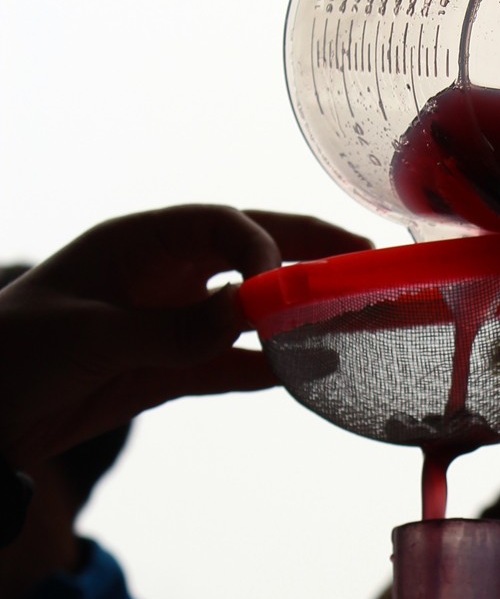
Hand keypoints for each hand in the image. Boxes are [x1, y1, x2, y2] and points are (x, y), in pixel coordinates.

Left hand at [0, 205, 369, 466]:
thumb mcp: (88, 337)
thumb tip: (247, 319)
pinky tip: (314, 372)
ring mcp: (171, 323)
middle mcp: (164, 275)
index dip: (263, 246)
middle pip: (250, 254)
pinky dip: (273, 368)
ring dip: (301, 316)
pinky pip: (234, 363)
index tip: (284, 287)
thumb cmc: (14, 352)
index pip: (222, 227)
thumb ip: (171, 330)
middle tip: (366, 257)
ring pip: (251, 312)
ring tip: (360, 318)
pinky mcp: (169, 371)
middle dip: (307, 253)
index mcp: (139, 244)